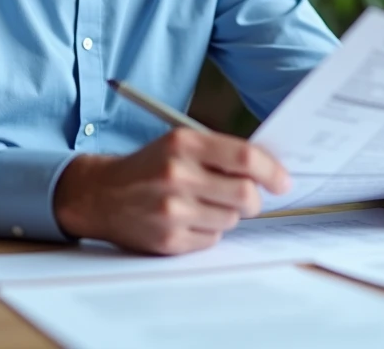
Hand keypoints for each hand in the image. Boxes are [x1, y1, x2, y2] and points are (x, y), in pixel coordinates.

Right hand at [53, 128, 290, 254]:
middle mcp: (177, 175)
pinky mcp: (168, 239)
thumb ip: (220, 153)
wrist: (100, 194)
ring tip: (202, 204)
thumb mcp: (179, 144)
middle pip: (245, 194)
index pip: (244, 158)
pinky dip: (208, 231)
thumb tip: (268, 171)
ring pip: (232, 219)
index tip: (283, 181)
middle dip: (253, 198)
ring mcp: (172, 210)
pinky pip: (213, 239)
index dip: (272, 171)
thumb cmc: (149, 167)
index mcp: (183, 144)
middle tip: (246, 197)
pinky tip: (188, 219)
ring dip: (227, 214)